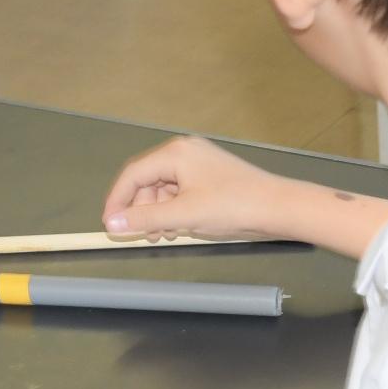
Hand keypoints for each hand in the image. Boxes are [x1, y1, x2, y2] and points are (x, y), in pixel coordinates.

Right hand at [102, 136, 294, 240]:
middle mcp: (183, 152)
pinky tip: (181, 228)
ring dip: (158, 213)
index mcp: (175, 153)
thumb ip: (144, 219)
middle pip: (146, 181)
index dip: (117, 201)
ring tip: (167, 235)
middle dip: (142, 210)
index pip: (132, 174)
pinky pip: (179, 192)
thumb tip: (111, 223)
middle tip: (145, 236)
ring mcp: (197, 162)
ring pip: (162, 189)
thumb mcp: (184, 215)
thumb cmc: (233, 206)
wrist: (278, 208)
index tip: (109, 224)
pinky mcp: (208, 175)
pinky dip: (174, 211)